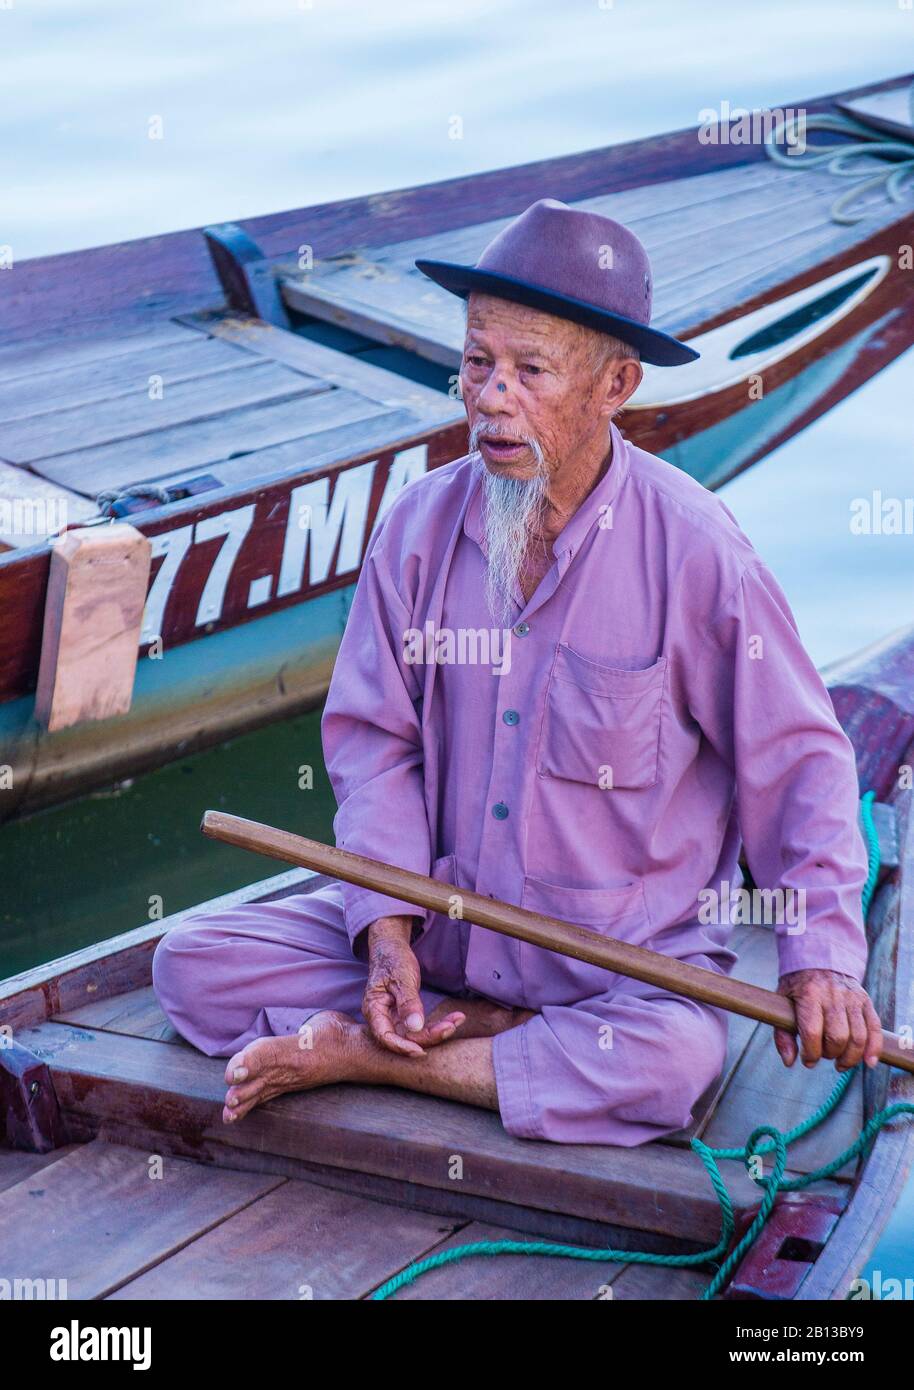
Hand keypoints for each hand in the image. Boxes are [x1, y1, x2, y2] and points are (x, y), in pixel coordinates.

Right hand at [362, 916, 464, 1056]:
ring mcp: (394, 1018)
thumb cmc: (393, 960)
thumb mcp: (402, 978)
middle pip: (404, 1037)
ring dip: (437, 1030)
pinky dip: (437, 1024)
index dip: (402, 1047)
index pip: (385, 1036)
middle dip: (429, 1036)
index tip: (421, 1051)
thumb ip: (408, 1002)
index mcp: (374, 1009)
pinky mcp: (405, 1017)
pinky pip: (421, 1026)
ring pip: (416, 1034)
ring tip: (458, 1019)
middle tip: (451, 1027)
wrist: (392, 949)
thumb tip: (415, 1027)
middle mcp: (382, 1018)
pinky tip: (455, 1018)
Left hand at [775, 969, 882, 1071]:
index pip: (813, 1032)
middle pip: (838, 1037)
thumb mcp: (783, 1003)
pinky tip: (869, 1062)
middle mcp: (833, 996)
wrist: (820, 956)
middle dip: (830, 1054)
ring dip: (850, 1057)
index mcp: (809, 995)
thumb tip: (789, 1062)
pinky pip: (875, 1028)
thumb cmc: (799, 985)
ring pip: (858, 1037)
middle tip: (823, 1055)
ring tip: (840, 1063)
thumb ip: (783, 1034)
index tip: (808, 1060)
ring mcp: (852, 998)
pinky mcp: (865, 1001)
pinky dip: (874, 1048)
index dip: (810, 1053)